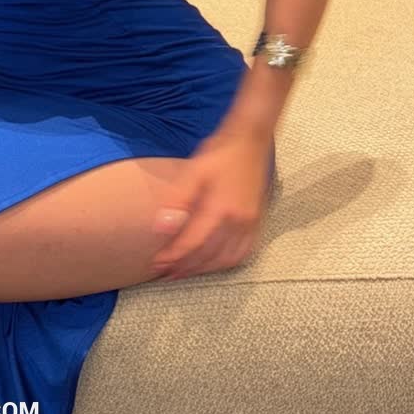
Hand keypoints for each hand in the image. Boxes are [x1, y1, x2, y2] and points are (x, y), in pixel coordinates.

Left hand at [149, 124, 271, 280]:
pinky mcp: (257, 223)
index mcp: (220, 209)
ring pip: (225, 259)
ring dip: (203, 269)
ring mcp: (250, 224)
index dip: (174, 256)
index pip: (193, 243)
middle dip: (184, 267)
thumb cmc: (220, 153)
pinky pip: (243, 253)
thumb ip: (177, 201)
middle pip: (208, 255)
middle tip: (165, 272)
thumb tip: (160, 227)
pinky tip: (212, 264)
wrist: (250, 141)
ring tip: (183, 271)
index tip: (157, 262)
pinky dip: (225, 264)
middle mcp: (238, 221)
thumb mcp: (193, 171)